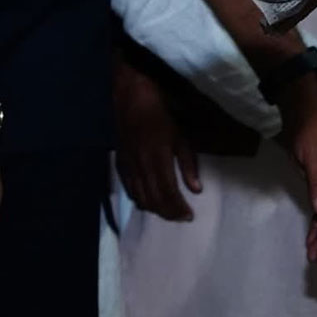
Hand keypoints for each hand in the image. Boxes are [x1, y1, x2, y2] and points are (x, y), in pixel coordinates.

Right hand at [112, 58, 200, 220]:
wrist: (129, 97)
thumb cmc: (160, 112)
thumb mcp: (181, 135)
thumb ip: (188, 163)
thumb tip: (196, 189)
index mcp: (158, 157)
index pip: (168, 192)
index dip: (178, 207)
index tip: (188, 216)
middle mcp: (142, 165)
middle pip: (154, 199)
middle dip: (167, 212)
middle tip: (180, 218)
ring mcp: (129, 166)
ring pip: (140, 197)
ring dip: (154, 209)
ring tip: (167, 213)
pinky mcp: (121, 164)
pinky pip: (129, 189)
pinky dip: (139, 199)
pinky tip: (147, 203)